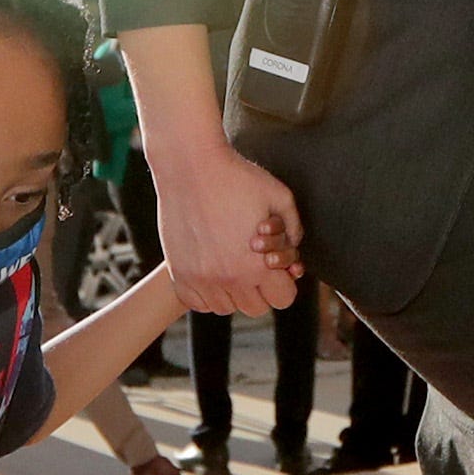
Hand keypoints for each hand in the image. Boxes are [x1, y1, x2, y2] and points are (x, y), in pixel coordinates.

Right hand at [150, 136, 302, 313]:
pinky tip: (209, 269)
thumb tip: (293, 250)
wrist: (191, 166)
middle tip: (252, 262)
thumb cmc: (237, 177)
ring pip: (225, 308)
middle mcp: (229, 278)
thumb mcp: (280, 197)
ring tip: (229, 263)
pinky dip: (205, 293)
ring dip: (232, 292)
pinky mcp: (178, 273)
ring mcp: (201, 279)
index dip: (284, 283)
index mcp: (258, 265)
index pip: (283, 299)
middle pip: (255, 308)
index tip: (274, 266)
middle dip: (260, 288)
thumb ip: (294, 229)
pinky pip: (197, 302)